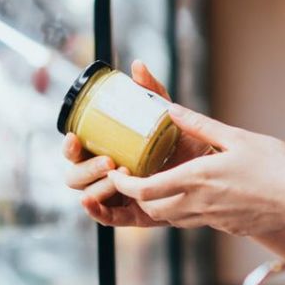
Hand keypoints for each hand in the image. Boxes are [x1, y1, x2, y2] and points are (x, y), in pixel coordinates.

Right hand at [62, 60, 206, 227]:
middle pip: (76, 175)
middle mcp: (107, 174)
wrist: (214, 171)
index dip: (70, 146)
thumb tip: (138, 66)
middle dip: (85, 167)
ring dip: (96, 186)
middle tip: (109, 161)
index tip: (75, 137)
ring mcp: (118, 196)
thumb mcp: (167, 117)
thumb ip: (152, 93)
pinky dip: (96, 211)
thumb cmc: (186, 143)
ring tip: (117, 176)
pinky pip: (108, 218)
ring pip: (89, 194)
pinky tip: (90, 202)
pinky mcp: (132, 215)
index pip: (77, 150)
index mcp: (107, 150)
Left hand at [106, 104, 284, 236]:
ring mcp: (211, 219)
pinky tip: (195, 194)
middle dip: (138, 197)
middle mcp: (199, 204)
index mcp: (197, 179)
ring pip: (172, 219)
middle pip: (152, 209)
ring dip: (160, 205)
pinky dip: (184, 210)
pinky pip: (194, 221)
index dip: (123, 185)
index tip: (117, 174)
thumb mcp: (236, 138)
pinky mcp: (225, 227)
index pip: (145, 191)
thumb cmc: (275, 166)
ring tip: (161, 184)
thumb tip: (171, 109)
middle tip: (135, 178)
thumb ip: (201, 125)